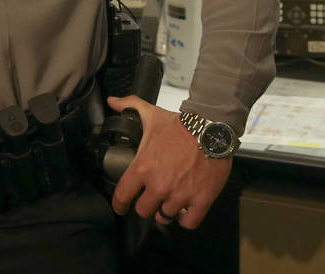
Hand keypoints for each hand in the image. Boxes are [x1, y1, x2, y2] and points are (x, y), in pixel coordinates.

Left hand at [105, 95, 230, 229]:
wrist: (212, 129)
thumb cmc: (181, 125)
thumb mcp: (151, 114)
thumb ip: (129, 106)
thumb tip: (112, 102)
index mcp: (143, 168)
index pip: (122, 196)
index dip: (119, 204)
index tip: (120, 206)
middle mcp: (159, 185)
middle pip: (143, 210)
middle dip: (146, 205)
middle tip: (151, 197)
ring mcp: (180, 195)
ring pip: (164, 217)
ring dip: (165, 211)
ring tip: (168, 201)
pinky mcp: (200, 201)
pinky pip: (188, 223)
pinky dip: (185, 219)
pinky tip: (184, 210)